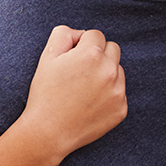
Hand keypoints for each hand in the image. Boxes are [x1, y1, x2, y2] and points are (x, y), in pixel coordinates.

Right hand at [21, 25, 126, 158]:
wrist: (48, 132)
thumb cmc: (45, 93)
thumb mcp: (47, 56)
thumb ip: (63, 34)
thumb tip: (80, 34)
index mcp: (91, 54)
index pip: (95, 35)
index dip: (81, 45)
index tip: (71, 60)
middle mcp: (109, 70)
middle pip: (112, 49)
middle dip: (98, 55)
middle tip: (79, 72)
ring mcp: (118, 91)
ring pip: (118, 70)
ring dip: (105, 74)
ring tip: (83, 89)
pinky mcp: (121, 109)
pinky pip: (119, 92)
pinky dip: (108, 94)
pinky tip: (89, 103)